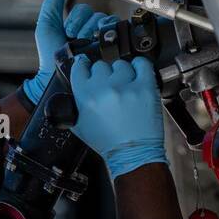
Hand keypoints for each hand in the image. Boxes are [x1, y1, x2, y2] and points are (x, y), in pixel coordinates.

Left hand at [22, 0, 117, 103]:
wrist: (57, 76)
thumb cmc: (50, 57)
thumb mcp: (47, 26)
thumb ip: (52, 4)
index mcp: (77, 26)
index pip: (84, 9)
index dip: (76, 18)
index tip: (67, 31)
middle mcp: (90, 32)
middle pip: (95, 14)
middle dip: (84, 25)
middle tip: (75, 37)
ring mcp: (101, 40)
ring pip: (104, 20)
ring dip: (92, 29)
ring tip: (84, 43)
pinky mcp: (111, 48)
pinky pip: (115, 29)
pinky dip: (106, 31)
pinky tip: (96, 41)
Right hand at [69, 55, 166, 177]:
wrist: (133, 154)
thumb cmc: (109, 143)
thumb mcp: (79, 126)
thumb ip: (72, 104)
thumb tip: (76, 86)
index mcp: (85, 96)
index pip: (80, 67)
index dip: (85, 67)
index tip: (88, 68)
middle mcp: (104, 88)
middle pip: (101, 65)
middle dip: (105, 76)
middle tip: (110, 88)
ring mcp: (125, 86)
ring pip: (121, 64)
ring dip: (123, 73)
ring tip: (126, 87)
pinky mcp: (145, 87)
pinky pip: (142, 64)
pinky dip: (140, 66)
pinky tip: (138, 74)